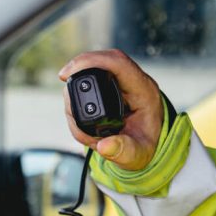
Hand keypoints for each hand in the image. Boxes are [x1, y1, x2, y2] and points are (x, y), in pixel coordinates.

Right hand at [59, 50, 162, 170]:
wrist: (149, 142)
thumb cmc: (145, 145)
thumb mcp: (139, 154)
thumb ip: (124, 151)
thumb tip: (104, 145)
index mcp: (144, 91)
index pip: (118, 63)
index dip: (91, 61)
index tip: (67, 74)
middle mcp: (132, 81)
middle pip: (100, 62)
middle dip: (76, 78)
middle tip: (69, 106)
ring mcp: (119, 82)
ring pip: (91, 72)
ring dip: (76, 95)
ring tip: (80, 125)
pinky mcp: (109, 85)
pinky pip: (89, 82)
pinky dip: (78, 100)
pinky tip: (80, 119)